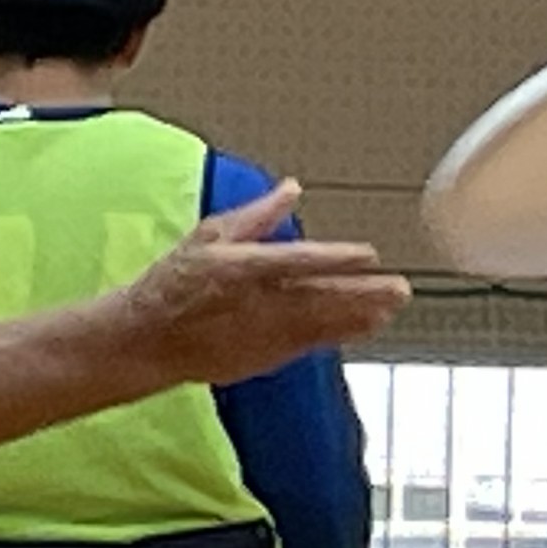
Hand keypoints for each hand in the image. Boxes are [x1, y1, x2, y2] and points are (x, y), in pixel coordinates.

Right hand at [123, 184, 406, 385]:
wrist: (146, 338)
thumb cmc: (174, 282)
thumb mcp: (209, 236)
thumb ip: (256, 216)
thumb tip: (291, 189)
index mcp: (241, 268)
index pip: (298, 262)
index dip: (336, 259)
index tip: (369, 255)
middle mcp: (256, 304)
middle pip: (319, 297)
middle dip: (363, 294)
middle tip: (400, 289)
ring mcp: (261, 335)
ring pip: (320, 325)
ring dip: (358, 317)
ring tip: (390, 309)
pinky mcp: (263, 358)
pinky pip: (307, 345)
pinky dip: (336, 334)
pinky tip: (363, 327)